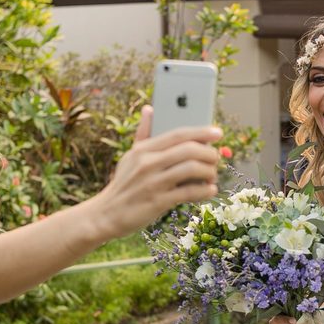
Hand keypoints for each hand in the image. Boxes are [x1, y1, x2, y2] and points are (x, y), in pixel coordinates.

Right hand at [97, 106, 220, 237]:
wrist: (106, 214)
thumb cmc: (123, 185)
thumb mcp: (130, 157)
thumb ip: (143, 134)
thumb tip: (150, 109)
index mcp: (143, 149)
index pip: (178, 134)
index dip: (201, 131)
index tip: (218, 133)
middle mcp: (147, 163)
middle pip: (189, 150)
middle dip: (209, 154)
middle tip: (216, 159)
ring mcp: (152, 182)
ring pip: (192, 169)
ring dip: (209, 172)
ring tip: (211, 177)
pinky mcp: (157, 201)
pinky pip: (189, 192)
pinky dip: (204, 191)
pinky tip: (209, 191)